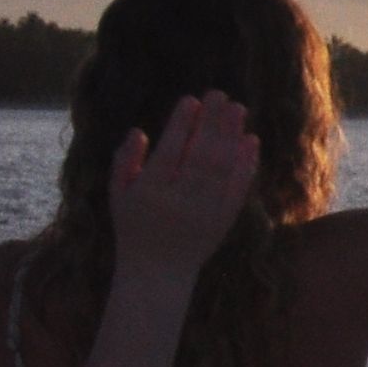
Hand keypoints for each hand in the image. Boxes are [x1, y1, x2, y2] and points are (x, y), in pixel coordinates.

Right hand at [107, 94, 258, 279]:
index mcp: (150, 193)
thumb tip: (139, 130)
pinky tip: (250, 141)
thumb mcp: (117, 194)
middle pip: (200, 156)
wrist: (159, 272)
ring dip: (232, 137)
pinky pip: (238, 188)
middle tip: (220, 95)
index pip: (168, 152)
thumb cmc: (134, 226)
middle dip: (211, 123)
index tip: (191, 100)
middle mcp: (179, 202)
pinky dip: (245, 163)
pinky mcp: (224, 221)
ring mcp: (205, 212)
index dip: (181, 125)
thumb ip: (124, 161)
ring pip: (222, 169)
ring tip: (238, 109)